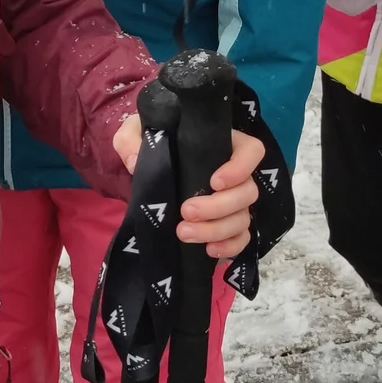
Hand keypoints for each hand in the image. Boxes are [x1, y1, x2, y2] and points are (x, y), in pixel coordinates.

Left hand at [110, 116, 261, 264]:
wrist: (148, 165)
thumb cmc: (150, 140)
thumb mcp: (135, 132)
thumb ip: (130, 140)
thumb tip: (135, 162)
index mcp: (221, 144)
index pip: (251, 151)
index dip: (240, 168)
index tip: (214, 182)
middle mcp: (234, 173)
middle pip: (247, 191)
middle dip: (218, 207)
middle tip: (186, 212)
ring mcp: (233, 201)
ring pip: (243, 218)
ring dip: (217, 230)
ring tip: (183, 234)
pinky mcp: (226, 225)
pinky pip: (241, 238)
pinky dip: (229, 247)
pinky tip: (208, 251)